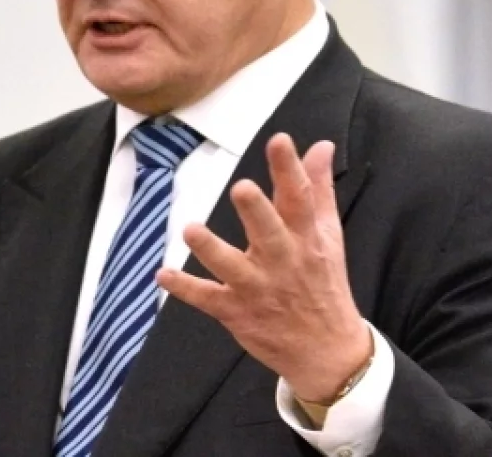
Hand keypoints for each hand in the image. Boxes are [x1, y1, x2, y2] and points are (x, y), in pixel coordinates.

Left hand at [157, 134, 371, 401]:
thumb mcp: (328, 236)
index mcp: (306, 238)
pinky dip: (184, 289)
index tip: (280, 141)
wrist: (326, 351)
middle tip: (241, 188)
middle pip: (269, 232)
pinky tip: (162, 274)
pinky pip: (207, 299)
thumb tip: (322, 146)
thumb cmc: (324, 282)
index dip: (289, 169)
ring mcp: (257, 288)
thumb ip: (319, 189)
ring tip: (191, 229)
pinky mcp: (237, 312)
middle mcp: (282, 261)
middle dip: (256, 212)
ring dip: (211, 249)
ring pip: (231, 267)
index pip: (299, 199)